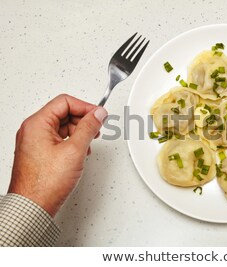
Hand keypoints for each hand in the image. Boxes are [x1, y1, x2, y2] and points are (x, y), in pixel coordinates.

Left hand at [8, 94, 107, 216]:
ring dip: (79, 132)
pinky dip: (72, 142)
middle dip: (83, 120)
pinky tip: (80, 153)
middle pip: (64, 113)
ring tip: (88, 144)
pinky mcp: (40, 153)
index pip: (65, 102)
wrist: (33, 206)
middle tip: (96, 130)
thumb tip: (98, 113)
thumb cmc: (45, 183)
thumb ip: (88, 128)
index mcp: (37, 124)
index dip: (85, 107)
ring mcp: (35, 142)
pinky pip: (59, 139)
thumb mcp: (74, 150)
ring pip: (63, 126)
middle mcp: (33, 130)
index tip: (99, 116)